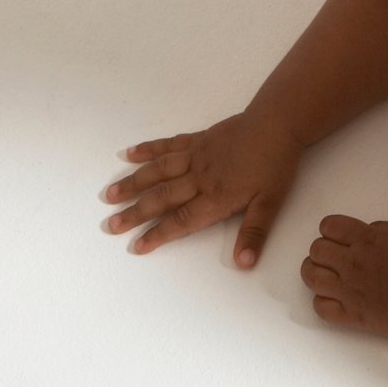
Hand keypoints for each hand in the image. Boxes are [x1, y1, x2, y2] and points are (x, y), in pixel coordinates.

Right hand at [106, 111, 301, 266]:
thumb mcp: (271, 203)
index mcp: (217, 196)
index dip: (159, 234)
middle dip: (135, 213)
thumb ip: (254, 233)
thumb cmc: (275, 164)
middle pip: (162, 197)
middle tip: (110, 225)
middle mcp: (200, 176)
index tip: (137, 246)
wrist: (278, 122)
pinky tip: (128, 154)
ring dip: (132, 182)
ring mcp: (196, 155)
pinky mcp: (198, 139)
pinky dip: (147, 149)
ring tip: (109, 194)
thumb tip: (243, 264)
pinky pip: (168, 145)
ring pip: (158, 170)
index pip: (182, 220)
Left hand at [301, 214, 387, 346]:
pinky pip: (321, 308)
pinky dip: (321, 301)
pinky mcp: (351, 316)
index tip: (337, 235)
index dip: (329, 229)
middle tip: (332, 255)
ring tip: (324, 274)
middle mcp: (351, 263)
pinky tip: (331, 298)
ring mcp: (348, 291)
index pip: (329, 226)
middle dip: (321, 249)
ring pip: (312, 277)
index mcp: (366, 240)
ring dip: (314, 272)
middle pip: (317, 250)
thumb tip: (366, 232)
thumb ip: (382, 229)